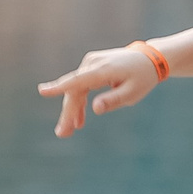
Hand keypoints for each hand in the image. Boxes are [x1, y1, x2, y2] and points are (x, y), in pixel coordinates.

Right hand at [37, 45, 160, 136]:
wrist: (149, 59)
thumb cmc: (143, 77)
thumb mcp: (133, 93)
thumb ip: (113, 101)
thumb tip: (95, 109)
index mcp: (103, 70)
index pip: (77, 81)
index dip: (59, 88)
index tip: (43, 91)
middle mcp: (92, 64)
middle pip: (74, 91)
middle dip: (68, 113)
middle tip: (62, 134)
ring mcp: (90, 63)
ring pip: (75, 89)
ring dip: (71, 110)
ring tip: (67, 132)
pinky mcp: (91, 65)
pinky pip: (80, 85)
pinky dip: (79, 102)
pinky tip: (78, 120)